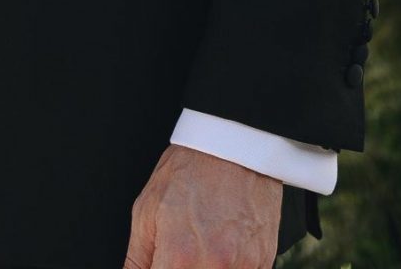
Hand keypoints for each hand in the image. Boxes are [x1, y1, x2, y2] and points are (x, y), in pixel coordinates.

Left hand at [124, 146, 283, 268]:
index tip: (161, 262)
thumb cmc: (189, 170)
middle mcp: (214, 266)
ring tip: (202, 242)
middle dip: (179, 268)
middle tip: (179, 251)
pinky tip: (223, 246)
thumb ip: (137, 259)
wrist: (233, 145)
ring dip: (206, 267)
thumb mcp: (146, 210)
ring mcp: (243, 266)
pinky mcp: (263, 261)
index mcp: (179, 256)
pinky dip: (230, 266)